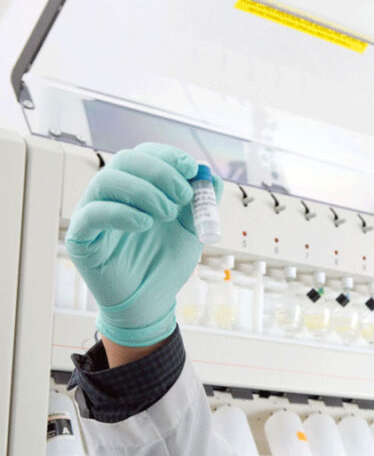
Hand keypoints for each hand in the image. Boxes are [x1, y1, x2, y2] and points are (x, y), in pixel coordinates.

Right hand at [65, 143, 221, 346]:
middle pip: (125, 161)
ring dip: (143, 191)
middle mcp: (110, 195)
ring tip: (167, 214)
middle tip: (183, 196)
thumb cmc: (166, 263)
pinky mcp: (81, 237)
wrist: (151, 301)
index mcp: (135, 187)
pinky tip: (145, 224)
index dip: (167, 156)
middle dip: (160, 173)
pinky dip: (122, 213)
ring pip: (106, 181)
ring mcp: (92, 213)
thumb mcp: (192, 230)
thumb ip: (202, 203)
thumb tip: (211, 176)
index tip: (190, 168)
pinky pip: (92, 214)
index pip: (143, 155)